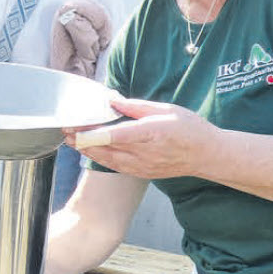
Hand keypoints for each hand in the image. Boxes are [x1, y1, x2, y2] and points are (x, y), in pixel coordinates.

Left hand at [66, 96, 218, 179]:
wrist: (207, 155)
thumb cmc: (189, 129)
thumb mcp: (165, 109)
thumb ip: (136, 106)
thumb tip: (112, 100)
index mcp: (150, 133)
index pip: (114, 135)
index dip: (91, 132)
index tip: (75, 126)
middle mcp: (144, 152)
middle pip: (105, 149)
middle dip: (82, 140)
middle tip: (65, 129)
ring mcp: (142, 166)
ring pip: (106, 160)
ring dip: (87, 150)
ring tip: (71, 140)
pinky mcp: (142, 173)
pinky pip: (115, 166)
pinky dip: (100, 158)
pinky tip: (89, 151)